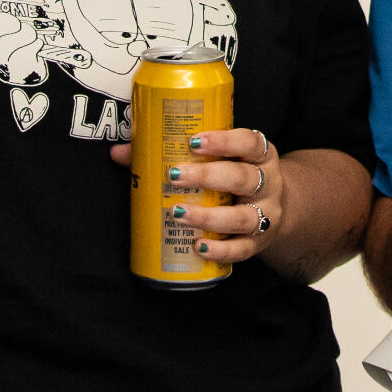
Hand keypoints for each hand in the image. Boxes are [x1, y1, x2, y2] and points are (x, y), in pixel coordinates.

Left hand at [110, 127, 286, 264]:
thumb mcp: (221, 160)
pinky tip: (198, 245)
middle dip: (208, 177)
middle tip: (174, 176)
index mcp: (260, 156)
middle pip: (243, 178)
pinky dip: (220, 250)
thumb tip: (121, 152)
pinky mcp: (259, 243)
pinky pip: (241, 249)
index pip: (249, 142)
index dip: (224, 141)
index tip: (193, 141)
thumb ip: (174, 152)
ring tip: (178, 213)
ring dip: (208, 216)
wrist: (271, 210)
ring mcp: (266, 215)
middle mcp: (269, 183)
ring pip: (242, 217)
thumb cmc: (235, 177)